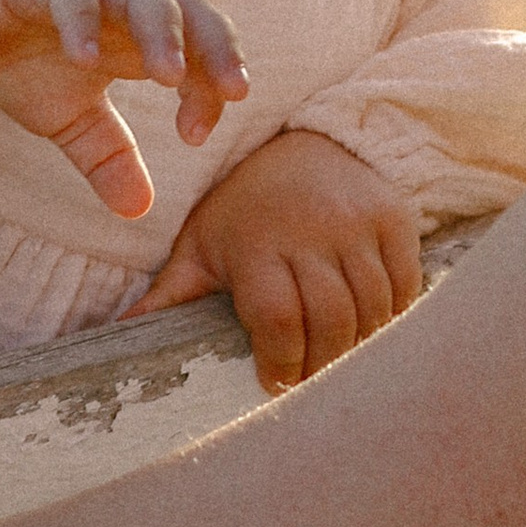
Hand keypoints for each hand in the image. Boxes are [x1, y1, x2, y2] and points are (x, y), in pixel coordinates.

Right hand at [0, 0, 245, 223]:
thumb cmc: (18, 56)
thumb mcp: (66, 118)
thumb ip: (106, 157)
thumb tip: (139, 211)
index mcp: (139, 35)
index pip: (199, 52)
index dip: (211, 88)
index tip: (195, 136)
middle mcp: (122, 2)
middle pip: (188, 10)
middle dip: (215, 48)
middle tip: (234, 91)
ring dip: (161, 31)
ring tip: (169, 75)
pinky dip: (79, 19)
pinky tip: (81, 58)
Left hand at [130, 126, 422, 388]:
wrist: (308, 141)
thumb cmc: (245, 207)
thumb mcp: (201, 242)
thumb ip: (169, 293)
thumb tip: (120, 336)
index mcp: (256, 240)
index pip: (278, 318)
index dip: (281, 362)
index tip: (275, 384)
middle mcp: (311, 228)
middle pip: (330, 320)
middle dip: (321, 365)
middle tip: (310, 385)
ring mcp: (358, 223)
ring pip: (372, 308)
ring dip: (358, 347)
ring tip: (340, 365)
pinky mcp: (395, 219)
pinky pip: (405, 286)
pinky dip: (393, 317)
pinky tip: (373, 333)